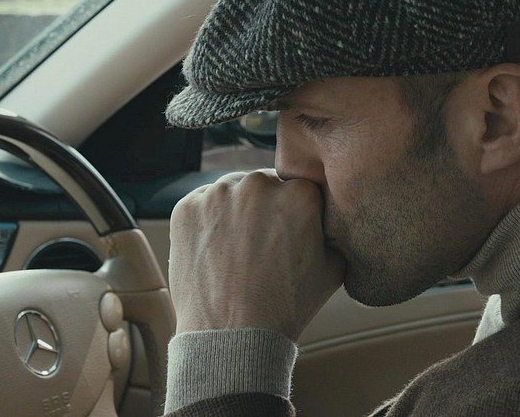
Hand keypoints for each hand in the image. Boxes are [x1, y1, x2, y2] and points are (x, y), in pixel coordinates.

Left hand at [168, 170, 343, 340]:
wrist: (234, 336)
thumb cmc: (286, 307)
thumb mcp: (333, 268)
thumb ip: (333, 231)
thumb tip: (329, 219)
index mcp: (300, 193)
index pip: (299, 188)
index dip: (295, 212)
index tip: (289, 234)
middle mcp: (258, 184)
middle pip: (264, 185)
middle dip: (264, 208)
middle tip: (261, 245)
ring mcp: (218, 194)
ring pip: (231, 193)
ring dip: (235, 212)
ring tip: (237, 252)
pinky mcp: (186, 208)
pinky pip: (201, 205)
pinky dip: (207, 222)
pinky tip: (216, 252)